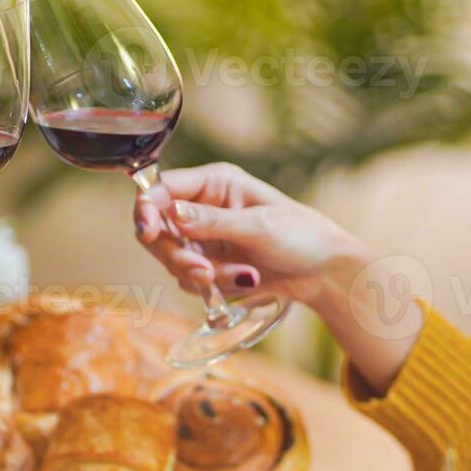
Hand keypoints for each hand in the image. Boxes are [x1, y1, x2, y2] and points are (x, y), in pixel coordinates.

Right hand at [132, 162, 368, 305]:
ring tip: (243, 276)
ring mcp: (203, 238)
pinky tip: (246, 280)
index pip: (162, 189)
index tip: (148, 233)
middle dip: (178, 255)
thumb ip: (212, 221)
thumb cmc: (302, 236)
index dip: (147, 209)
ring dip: (203, 274)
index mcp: (214, 183)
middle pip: (158, 229)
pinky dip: (214, 286)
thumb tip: (171, 212)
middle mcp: (202, 207)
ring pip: (173, 259)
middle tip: (204, 271)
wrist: (323, 273)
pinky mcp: (208, 265)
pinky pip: (190, 280)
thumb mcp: (258, 226)